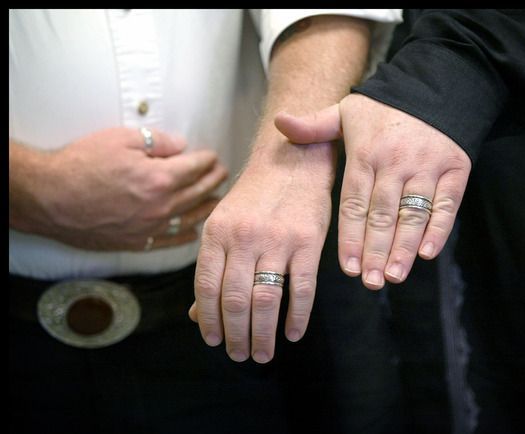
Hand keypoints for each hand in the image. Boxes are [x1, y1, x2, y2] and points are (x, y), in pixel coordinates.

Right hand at [22, 127, 227, 249]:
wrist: (48, 196)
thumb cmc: (80, 164)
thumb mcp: (120, 139)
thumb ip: (157, 141)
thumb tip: (181, 146)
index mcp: (160, 178)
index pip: (197, 168)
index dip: (208, 160)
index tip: (213, 157)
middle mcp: (161, 206)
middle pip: (199, 193)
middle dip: (214, 181)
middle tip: (222, 174)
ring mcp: (150, 227)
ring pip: (190, 219)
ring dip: (207, 208)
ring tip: (216, 200)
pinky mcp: (136, 242)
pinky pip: (170, 241)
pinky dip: (186, 236)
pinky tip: (194, 231)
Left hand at [190, 135, 334, 362]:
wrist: (292, 160)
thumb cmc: (256, 196)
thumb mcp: (224, 223)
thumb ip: (212, 267)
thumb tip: (197, 313)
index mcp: (217, 233)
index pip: (207, 287)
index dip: (209, 320)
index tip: (214, 341)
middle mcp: (244, 237)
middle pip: (235, 300)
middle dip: (236, 336)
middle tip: (240, 355)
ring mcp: (277, 240)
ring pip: (265, 300)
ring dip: (262, 334)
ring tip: (262, 354)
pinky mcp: (308, 242)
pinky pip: (302, 289)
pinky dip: (297, 317)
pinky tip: (293, 333)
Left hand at [275, 93, 471, 288]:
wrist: (433, 86)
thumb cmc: (382, 109)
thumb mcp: (344, 111)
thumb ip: (314, 126)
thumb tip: (279, 123)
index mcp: (365, 153)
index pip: (354, 203)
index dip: (351, 237)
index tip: (348, 267)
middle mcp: (395, 162)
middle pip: (382, 214)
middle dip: (375, 251)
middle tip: (370, 282)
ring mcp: (426, 166)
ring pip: (412, 213)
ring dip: (404, 248)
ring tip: (393, 275)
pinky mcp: (455, 169)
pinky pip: (447, 203)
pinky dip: (438, 229)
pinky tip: (427, 253)